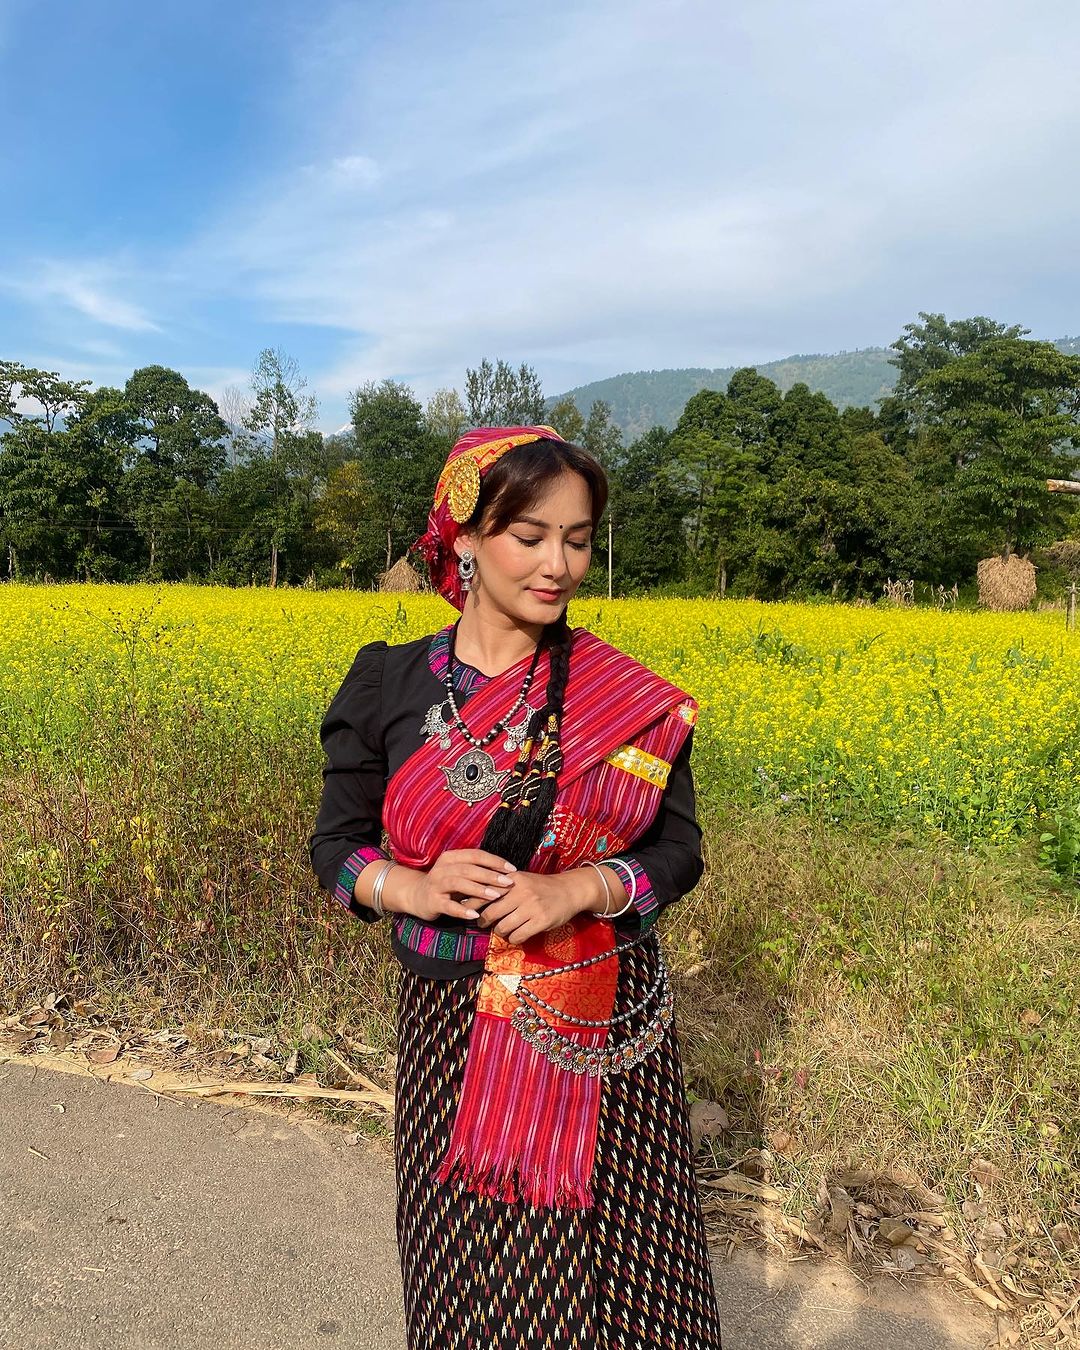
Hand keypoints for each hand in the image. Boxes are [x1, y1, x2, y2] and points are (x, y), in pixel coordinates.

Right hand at [385, 848, 516, 923]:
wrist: (416, 895)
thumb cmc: (445, 884)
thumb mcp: (459, 872)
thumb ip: (478, 870)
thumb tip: (507, 872)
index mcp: (451, 857)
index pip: (475, 855)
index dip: (494, 861)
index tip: (512, 869)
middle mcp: (442, 868)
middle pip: (469, 869)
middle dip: (490, 875)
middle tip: (508, 883)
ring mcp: (436, 884)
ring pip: (458, 884)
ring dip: (478, 889)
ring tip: (495, 896)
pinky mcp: (432, 902)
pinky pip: (449, 906)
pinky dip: (462, 910)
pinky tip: (475, 915)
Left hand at [473, 870, 593, 944]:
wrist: (569, 890)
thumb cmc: (541, 886)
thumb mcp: (521, 879)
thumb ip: (501, 886)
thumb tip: (473, 897)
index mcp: (513, 879)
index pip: (484, 892)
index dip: (472, 904)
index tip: (466, 910)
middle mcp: (521, 892)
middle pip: (490, 913)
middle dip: (483, 921)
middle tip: (482, 923)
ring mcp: (531, 907)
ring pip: (503, 927)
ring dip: (500, 931)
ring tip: (502, 929)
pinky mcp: (541, 921)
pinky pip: (518, 936)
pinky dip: (513, 938)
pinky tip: (516, 935)